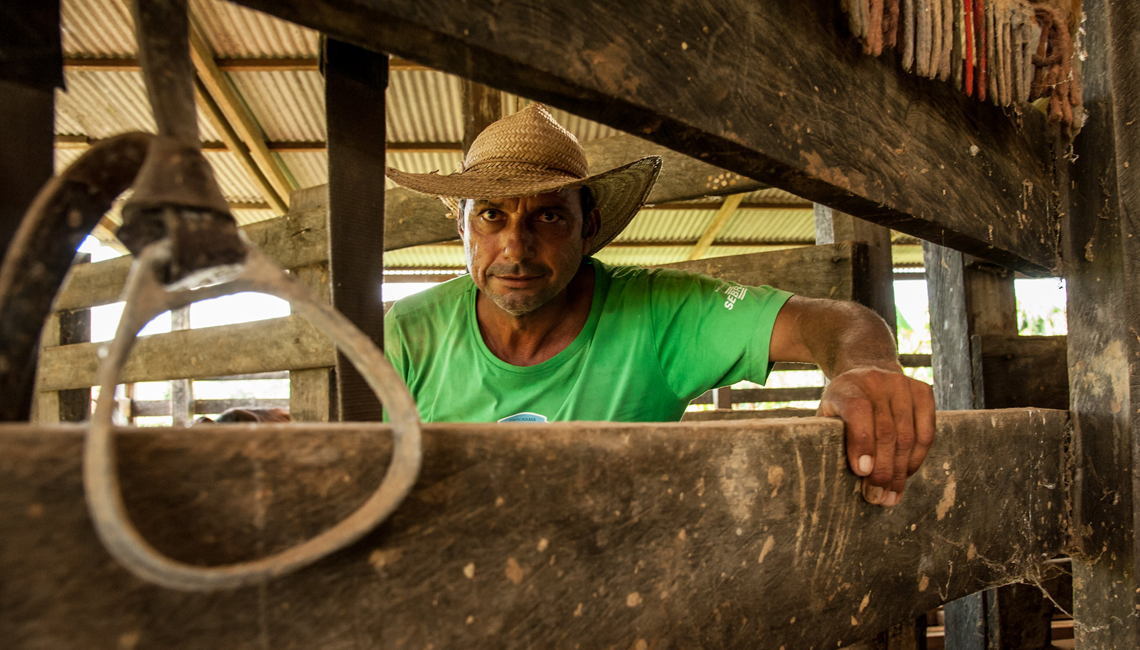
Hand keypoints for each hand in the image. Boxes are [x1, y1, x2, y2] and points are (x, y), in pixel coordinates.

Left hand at [817, 367, 935, 506]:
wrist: (867, 371)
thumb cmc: (842, 405)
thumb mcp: (828, 415)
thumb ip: (829, 438)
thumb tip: (831, 477)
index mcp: (846, 387)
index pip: (858, 411)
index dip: (862, 443)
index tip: (862, 472)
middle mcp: (876, 381)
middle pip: (886, 431)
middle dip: (882, 470)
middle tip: (876, 497)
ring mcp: (902, 384)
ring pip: (907, 435)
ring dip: (900, 471)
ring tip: (891, 495)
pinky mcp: (923, 391)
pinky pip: (926, 432)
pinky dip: (917, 458)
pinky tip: (906, 474)